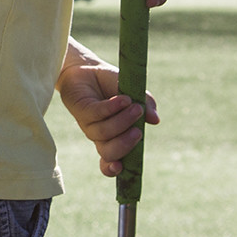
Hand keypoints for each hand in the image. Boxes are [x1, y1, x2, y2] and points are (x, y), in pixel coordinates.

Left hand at [57, 39, 160, 176]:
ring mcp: (88, 123)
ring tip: (135, 106)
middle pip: (108, 152)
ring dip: (122, 121)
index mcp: (112, 137)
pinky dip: (112, 108)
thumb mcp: (134, 92)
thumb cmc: (110, 83)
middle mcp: (99, 134)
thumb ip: (146, 105)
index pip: (110, 161)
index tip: (122, 168)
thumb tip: (155, 120)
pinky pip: (96, 113)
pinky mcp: (81, 108)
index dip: (114, 169)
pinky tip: (123, 98)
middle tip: (138, 130)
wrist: (87, 67)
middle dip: (125, 145)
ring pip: (103, 133)